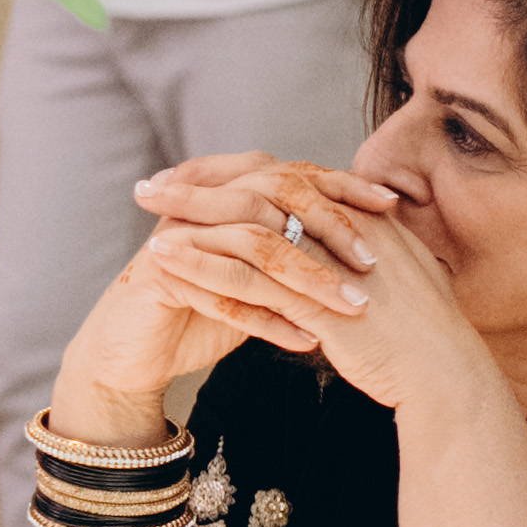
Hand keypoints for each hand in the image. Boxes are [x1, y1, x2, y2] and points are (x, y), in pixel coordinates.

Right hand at [47, 152, 398, 440]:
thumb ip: (298, 247)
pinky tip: (307, 342)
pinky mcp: (161, 277)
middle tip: (372, 261)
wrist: (135, 352)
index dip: (342, 186)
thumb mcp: (261, 274)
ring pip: (253, 247)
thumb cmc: (204, 309)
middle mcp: (203, 205)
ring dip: (307, 280)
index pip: (294, 174)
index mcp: (228, 193)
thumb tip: (368, 231)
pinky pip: (223, 295)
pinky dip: (269, 321)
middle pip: (274, 197)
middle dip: (329, 228)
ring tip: (352, 308)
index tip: (391, 206)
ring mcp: (179, 237)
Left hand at [114, 158, 511, 433]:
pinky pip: (248, 280)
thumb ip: (359, 255)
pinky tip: (168, 265)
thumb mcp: (392, 279)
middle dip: (202, 186)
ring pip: (247, 231)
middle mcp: (345, 229)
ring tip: (147, 218)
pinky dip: (203, 267)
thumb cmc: (421, 337)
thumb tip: (328, 243)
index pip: (286, 180)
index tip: (192, 175)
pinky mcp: (318, 303)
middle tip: (154, 184)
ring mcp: (332, 264)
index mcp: (361, 217)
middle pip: (260, 192)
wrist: (447, 376)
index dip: (236, 175)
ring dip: (192, 221)